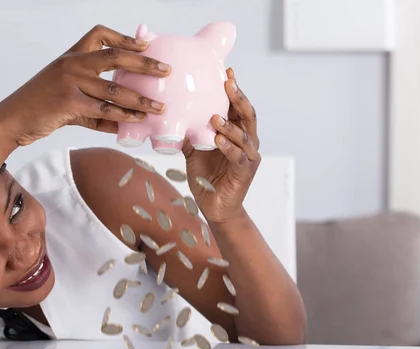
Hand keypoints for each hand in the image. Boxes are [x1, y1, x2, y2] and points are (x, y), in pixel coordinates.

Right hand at [0, 25, 170, 146]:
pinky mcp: (68, 103)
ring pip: (114, 89)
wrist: (11, 120)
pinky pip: (103, 110)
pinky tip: (136, 122)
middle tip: (166, 70)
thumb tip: (126, 118)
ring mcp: (70, 82)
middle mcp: (72, 64)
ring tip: (159, 106)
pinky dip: (122, 117)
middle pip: (114, 56)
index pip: (99, 35)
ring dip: (140, 99)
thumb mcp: (65, 94)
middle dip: (144, 63)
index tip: (145, 44)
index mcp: (71, 57)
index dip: (124, 38)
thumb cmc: (40, 107)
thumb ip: (94, 102)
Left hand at [183, 68, 259, 222]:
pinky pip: (238, 157)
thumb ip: (189, 132)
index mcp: (236, 132)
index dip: (234, 88)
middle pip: (247, 114)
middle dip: (238, 98)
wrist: (214, 207)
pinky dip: (228, 147)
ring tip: (216, 116)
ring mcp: (248, 156)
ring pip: (244, 135)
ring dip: (230, 124)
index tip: (227, 70)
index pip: (237, 106)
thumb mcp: (194, 150)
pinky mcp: (244, 172)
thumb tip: (170, 112)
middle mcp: (247, 141)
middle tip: (228, 83)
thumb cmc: (206, 177)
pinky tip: (218, 140)